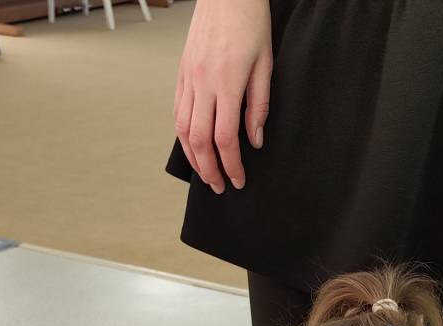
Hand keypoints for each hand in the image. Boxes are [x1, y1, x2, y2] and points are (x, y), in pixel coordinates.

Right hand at [175, 0, 271, 192]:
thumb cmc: (250, 21)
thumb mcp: (265, 63)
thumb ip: (258, 104)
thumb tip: (255, 140)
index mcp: (226, 82)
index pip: (226, 138)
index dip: (231, 165)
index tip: (238, 180)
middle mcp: (202, 83)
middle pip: (199, 140)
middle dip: (209, 169)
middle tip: (219, 187)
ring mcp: (188, 78)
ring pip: (182, 129)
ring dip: (192, 157)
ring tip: (204, 173)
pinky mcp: (181, 72)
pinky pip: (177, 111)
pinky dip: (182, 134)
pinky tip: (192, 145)